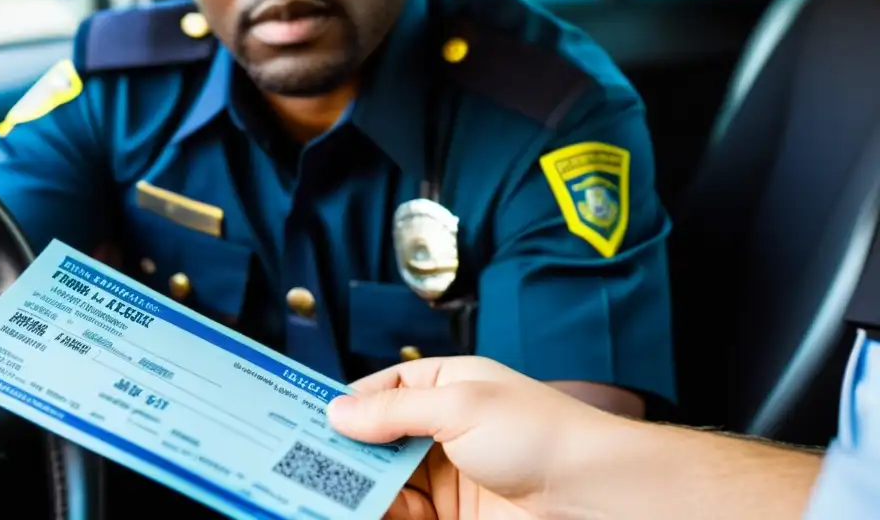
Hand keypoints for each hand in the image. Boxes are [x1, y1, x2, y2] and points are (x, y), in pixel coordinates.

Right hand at [326, 356, 609, 519]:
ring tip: (316, 495)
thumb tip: (339, 411)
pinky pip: (403, 512)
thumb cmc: (541, 433)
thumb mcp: (460, 405)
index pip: (381, 390)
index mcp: (446, 386)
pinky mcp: (452, 516)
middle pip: (375, 440)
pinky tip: (355, 512)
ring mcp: (446, 475)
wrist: (595, 497)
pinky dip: (377, 512)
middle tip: (297, 465)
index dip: (344, 405)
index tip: (301, 420)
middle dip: (340, 452)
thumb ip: (394, 410)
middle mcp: (441, 428)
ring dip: (353, 488)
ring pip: (383, 481)